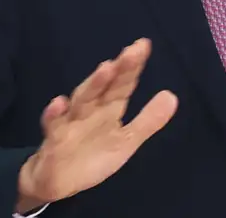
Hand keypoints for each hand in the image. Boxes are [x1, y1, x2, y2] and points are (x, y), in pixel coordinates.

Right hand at [16, 39, 176, 212]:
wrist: (57, 181)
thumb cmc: (92, 155)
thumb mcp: (126, 141)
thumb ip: (148, 121)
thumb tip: (172, 95)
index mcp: (109, 108)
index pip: (123, 84)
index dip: (133, 66)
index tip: (144, 45)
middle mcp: (90, 109)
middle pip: (104, 86)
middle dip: (118, 69)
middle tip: (131, 51)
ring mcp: (70, 122)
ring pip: (82, 100)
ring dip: (93, 85)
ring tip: (105, 68)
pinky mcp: (53, 140)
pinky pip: (52, 126)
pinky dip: (53, 114)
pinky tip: (58, 103)